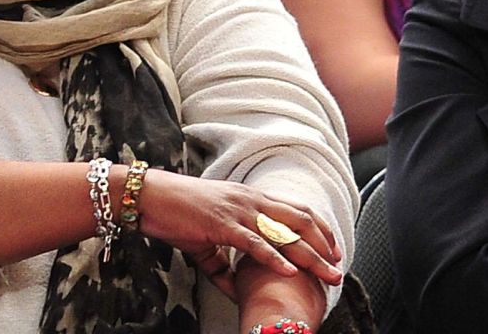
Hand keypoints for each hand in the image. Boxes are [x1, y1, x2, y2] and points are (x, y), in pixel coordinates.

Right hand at [134, 169, 342, 299]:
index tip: (332, 249)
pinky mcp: (221, 224)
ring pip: (284, 233)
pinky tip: (289, 272)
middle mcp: (249, 200)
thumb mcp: (204, 241)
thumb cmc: (175, 214)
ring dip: (310, 256)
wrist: (148, 197)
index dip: (318, 228)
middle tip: (339, 267)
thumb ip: (223, 266)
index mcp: (248, 198)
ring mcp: (237, 211)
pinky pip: (254, 242)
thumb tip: (234, 290)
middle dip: (323, 245)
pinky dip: (274, 258)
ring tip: (327, 274)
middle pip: (299, 220)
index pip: (295, 209)